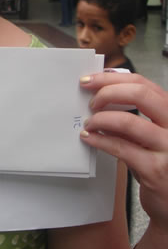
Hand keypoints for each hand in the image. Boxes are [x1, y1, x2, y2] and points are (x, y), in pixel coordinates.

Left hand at [80, 72, 167, 232]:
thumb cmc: (161, 165)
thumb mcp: (151, 136)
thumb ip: (134, 117)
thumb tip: (101, 96)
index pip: (144, 84)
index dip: (113, 78)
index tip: (90, 80)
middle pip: (140, 94)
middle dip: (107, 92)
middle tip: (89, 100)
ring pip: (128, 121)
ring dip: (101, 119)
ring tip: (89, 123)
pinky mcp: (156, 170)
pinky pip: (121, 148)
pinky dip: (100, 141)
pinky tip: (89, 138)